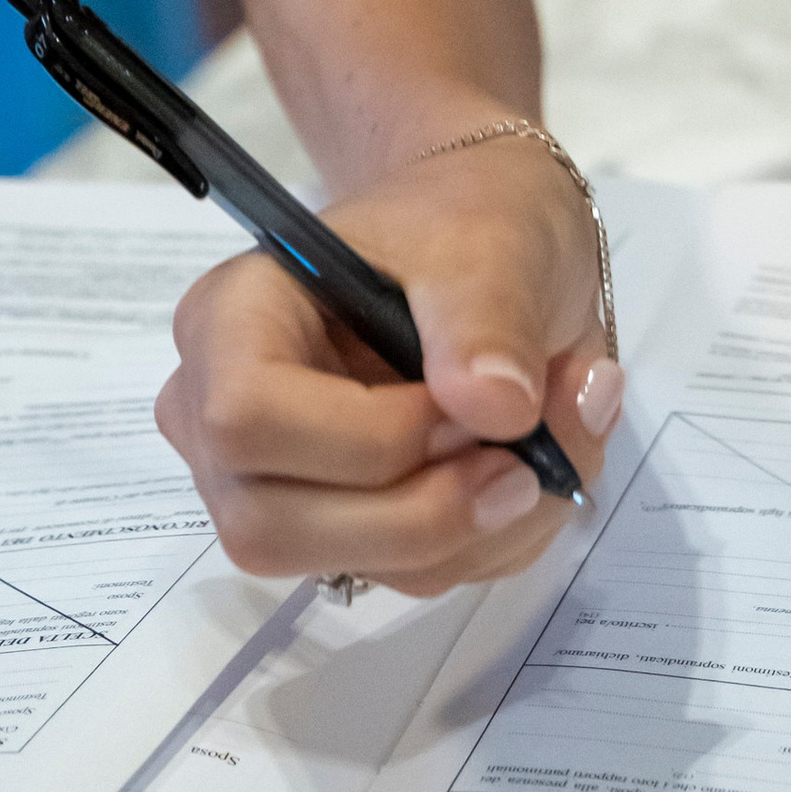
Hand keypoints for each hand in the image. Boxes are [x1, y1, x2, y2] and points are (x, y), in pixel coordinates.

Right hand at [155, 135, 621, 595]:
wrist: (494, 237)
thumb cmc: (469, 217)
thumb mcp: (492, 238)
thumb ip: (488, 317)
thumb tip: (495, 411)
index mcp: (231, 320)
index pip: (246, 421)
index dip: (364, 438)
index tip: (469, 402)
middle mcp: (225, 418)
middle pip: (277, 528)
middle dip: (429, 507)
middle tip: (534, 446)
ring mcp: (277, 486)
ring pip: (362, 569)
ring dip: (490, 522)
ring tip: (565, 422)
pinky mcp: (345, 530)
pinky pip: (417, 574)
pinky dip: (501, 531)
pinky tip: (545, 455)